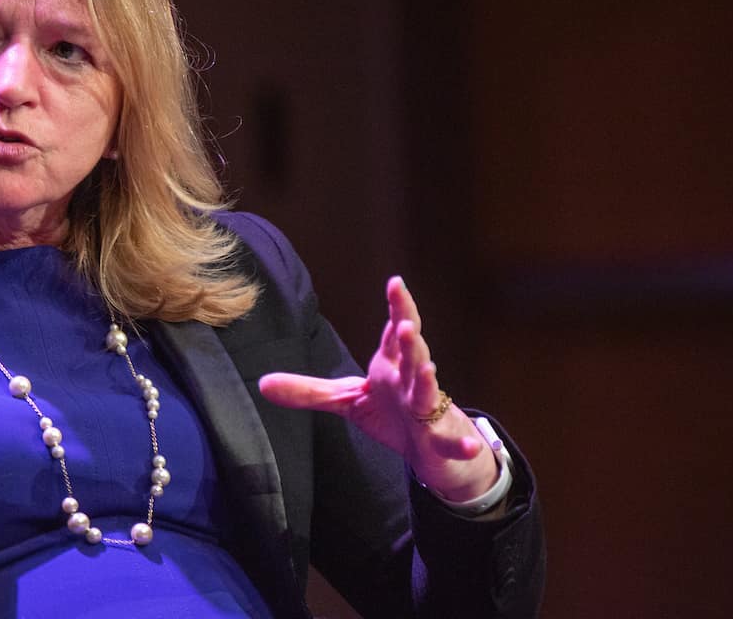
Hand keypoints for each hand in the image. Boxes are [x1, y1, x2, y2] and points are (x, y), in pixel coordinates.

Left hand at [258, 276, 495, 500]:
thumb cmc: (392, 414)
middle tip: (402, 323)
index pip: (394, 332)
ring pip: (430, 392)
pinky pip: (451, 443)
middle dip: (409, 339)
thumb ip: (309, 391)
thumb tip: (262, 384)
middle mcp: (412, 381)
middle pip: (413, 355)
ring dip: (430, 379)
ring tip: (429, 367)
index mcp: (392, 365)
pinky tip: (471, 446)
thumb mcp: (347, 400)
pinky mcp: (440, 441)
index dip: (398, 306)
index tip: (395, 282)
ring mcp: (429, 410)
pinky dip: (462, 445)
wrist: (429, 450)